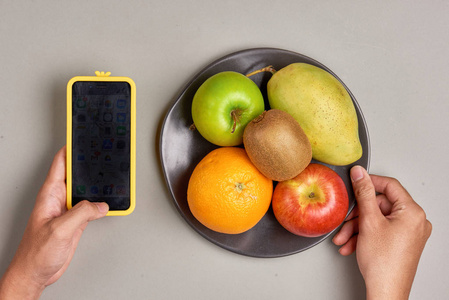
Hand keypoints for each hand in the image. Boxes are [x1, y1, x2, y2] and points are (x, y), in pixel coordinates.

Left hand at [0, 146, 108, 298]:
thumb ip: (82, 213)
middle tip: (104, 153)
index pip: (61, 163)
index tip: (82, 137)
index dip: (71, 149)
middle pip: (77, 174)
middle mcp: (59, 199)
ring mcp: (68, 209)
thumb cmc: (36, 252)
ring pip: (86, 190)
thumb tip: (100, 205)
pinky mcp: (76, 221)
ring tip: (111, 176)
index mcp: (50, 194)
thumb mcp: (60, 229)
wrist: (37, 273)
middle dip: (89, 164)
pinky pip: (91, 206)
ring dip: (98, 185)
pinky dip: (101, 202)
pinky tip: (109, 202)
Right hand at [333, 166, 431, 299]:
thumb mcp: (368, 221)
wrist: (386, 291)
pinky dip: (364, 236)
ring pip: (377, 220)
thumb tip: (360, 174)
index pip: (390, 186)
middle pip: (380, 206)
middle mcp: (415, 222)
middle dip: (357, 215)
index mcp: (412, 213)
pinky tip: (351, 245)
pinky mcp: (402, 243)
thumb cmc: (383, 263)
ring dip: (356, 228)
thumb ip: (363, 194)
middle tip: (345, 221)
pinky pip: (380, 231)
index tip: (354, 182)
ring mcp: (409, 233)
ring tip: (344, 239)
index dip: (369, 182)